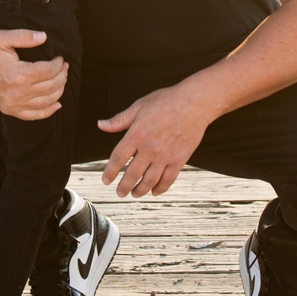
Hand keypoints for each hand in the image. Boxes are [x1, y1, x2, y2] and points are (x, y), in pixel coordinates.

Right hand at [0, 30, 66, 119]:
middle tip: (64, 67)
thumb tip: (44, 37)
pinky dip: (47, 111)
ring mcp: (12, 104)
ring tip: (62, 79)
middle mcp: (16, 92)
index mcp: (17, 74)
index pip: (49, 71)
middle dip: (62, 76)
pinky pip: (32, 115)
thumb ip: (24, 36)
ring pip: (46, 101)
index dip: (58, 64)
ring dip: (59, 90)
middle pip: (51, 86)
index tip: (60, 58)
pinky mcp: (8, 110)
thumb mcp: (2, 37)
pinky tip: (57, 104)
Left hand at [96, 84, 211, 197]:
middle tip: (120, 193)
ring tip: (135, 194)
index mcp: (136, 135)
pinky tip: (155, 191)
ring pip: (149, 180)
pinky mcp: (179, 159)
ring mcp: (165, 156)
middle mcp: (149, 148)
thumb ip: (119, 120)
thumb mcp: (139, 107)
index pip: (118, 158)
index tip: (106, 180)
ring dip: (140, 190)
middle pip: (132, 174)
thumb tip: (101, 125)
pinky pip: (168, 179)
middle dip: (124, 186)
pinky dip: (160, 188)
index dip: (110, 172)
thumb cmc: (167, 101)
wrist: (195, 103)